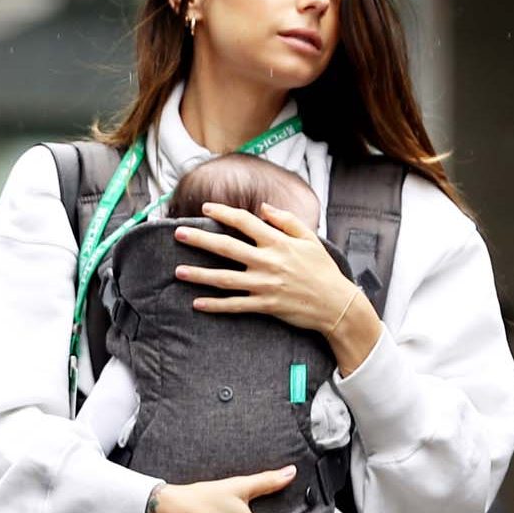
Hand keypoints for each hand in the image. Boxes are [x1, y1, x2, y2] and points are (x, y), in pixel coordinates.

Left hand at [173, 201, 381, 371]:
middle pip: (227, 248)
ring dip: (199, 275)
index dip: (223, 213)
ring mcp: (264, 284)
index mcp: (278, 242)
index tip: (205, 208)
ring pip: (225, 278)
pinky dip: (215, 305)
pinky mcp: (265, 305)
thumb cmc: (322, 269)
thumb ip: (285, 220)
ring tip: (177, 271)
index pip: (245, 222)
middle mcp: (268, 262)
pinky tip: (196, 303)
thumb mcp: (310, 239)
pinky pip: (235, 305)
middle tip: (178, 234)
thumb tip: (262, 207)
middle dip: (200, 240)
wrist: (336, 304)